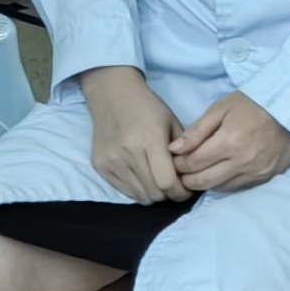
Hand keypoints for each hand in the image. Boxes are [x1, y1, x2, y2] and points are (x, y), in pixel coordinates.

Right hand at [77, 65, 183, 201]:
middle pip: (154, 193)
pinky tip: (142, 177)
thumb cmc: (146, 106)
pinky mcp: (100, 166)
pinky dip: (138, 190)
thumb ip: (183, 151)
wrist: (111, 93)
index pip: (166, 182)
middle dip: (169, 194)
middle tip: (173, 184)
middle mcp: (128, 153)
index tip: (186, 190)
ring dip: (153, 194)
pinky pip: (125, 191)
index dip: (180, 193)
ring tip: (158, 181)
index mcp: (150, 139)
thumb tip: (189, 178)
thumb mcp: (171, 122)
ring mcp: (111, 161)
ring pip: (140, 196)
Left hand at [172, 90, 289, 195]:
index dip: (178, 163)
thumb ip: (196, 131)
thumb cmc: (251, 105)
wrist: (289, 110)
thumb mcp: (221, 109)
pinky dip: (223, 183)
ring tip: (197, 172)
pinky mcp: (265, 178)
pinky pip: (237, 187)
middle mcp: (242, 162)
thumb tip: (174, 149)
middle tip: (181, 171)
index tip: (174, 159)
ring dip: (204, 183)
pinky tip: (218, 173)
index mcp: (228, 142)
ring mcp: (255, 173)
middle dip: (187, 178)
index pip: (193, 163)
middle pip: (204, 181)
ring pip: (220, 188)